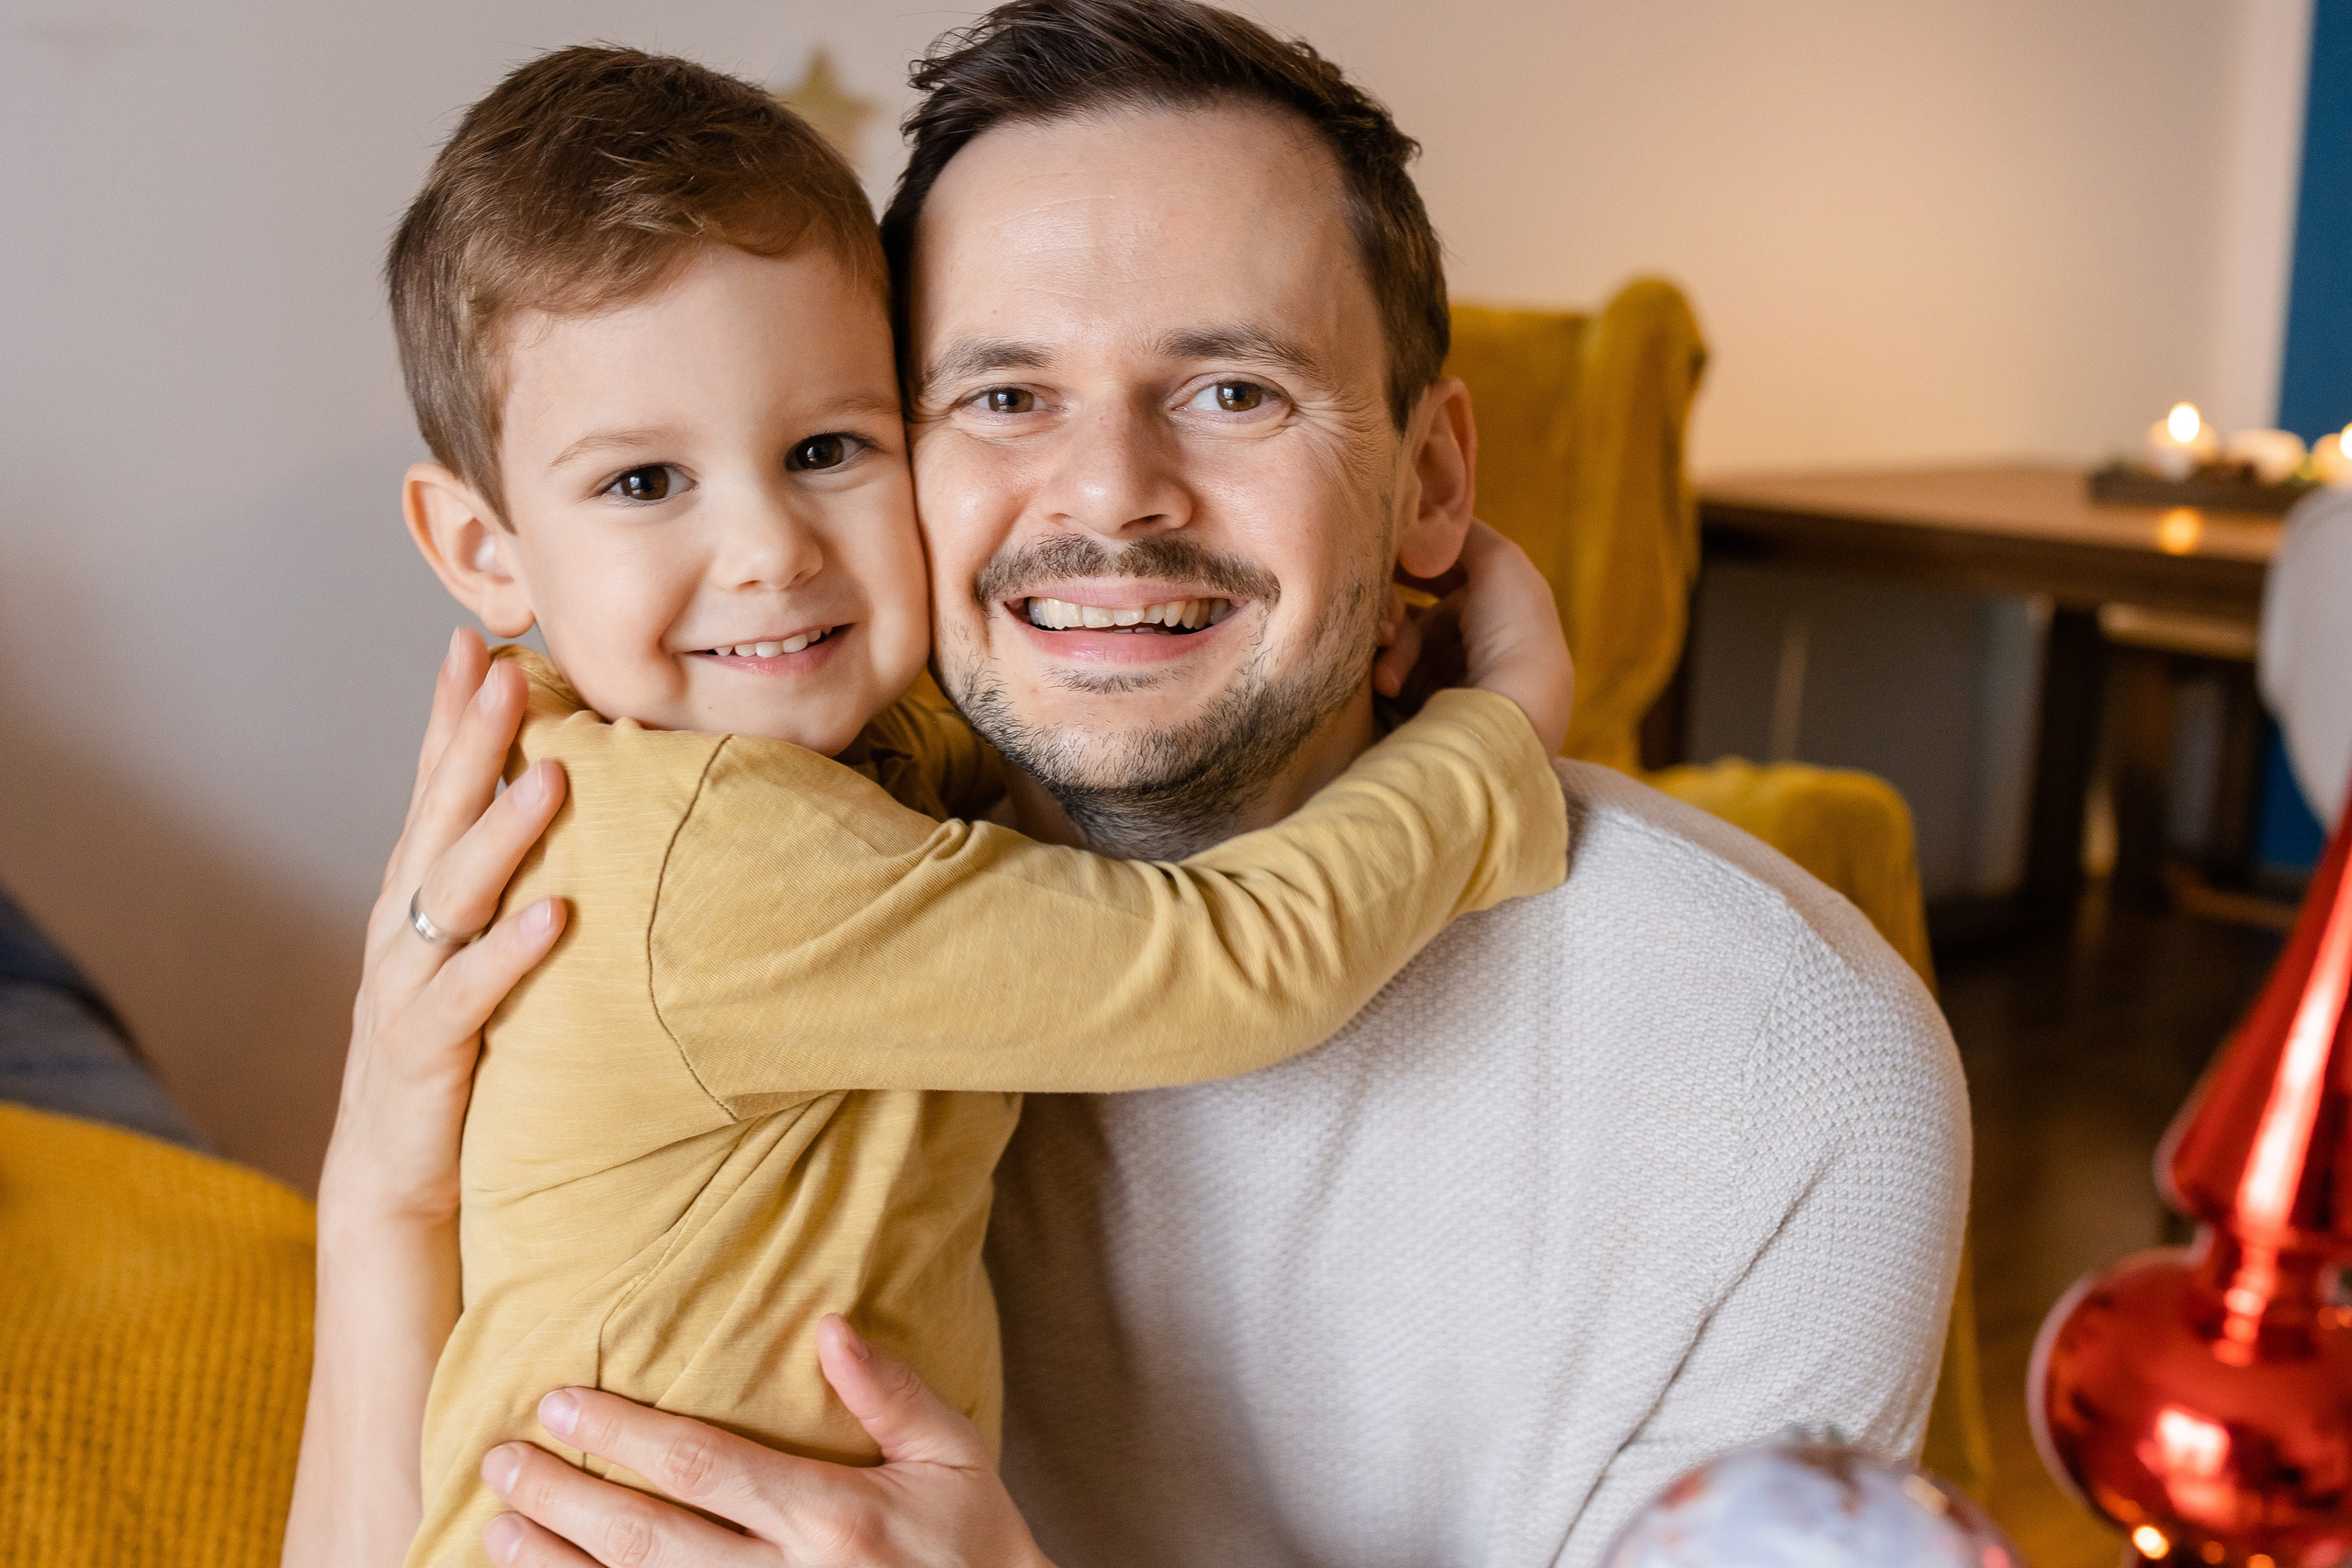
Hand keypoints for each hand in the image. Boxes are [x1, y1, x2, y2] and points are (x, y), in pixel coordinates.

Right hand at [319, 627, 568, 1223]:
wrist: (399, 1181)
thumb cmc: (459, 1054)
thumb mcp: (480, 955)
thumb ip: (511, 887)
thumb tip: (579, 807)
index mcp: (419, 896)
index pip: (435, 787)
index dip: (451, 714)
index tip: (477, 639)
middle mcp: (404, 927)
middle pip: (440, 816)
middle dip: (472, 739)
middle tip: (509, 669)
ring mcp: (408, 987)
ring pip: (452, 893)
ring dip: (503, 831)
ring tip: (555, 775)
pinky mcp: (425, 1053)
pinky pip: (471, 996)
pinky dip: (511, 954)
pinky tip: (555, 915)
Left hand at [479, 1316, 1053, 1567]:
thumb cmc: (976, 1548)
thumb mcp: (954, 1459)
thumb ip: (891, 1393)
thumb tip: (824, 1326)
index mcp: (834, 1519)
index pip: (702, 1468)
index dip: (621, 1435)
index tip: (558, 1402)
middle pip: (647, 1540)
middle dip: (563, 1498)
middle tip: (499, 1459)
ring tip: (498, 1529)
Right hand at [1374, 520, 1573, 754]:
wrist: (1512, 705)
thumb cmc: (1512, 627)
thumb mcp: (1497, 559)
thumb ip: (1456, 529)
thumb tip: (1419, 514)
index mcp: (1494, 606)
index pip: (1436, 575)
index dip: (1407, 563)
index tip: (1377, 554)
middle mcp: (1471, 642)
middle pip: (1409, 611)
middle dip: (1388, 609)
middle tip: (1377, 617)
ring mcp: (1446, 678)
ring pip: (1394, 645)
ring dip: (1388, 648)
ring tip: (1385, 661)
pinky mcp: (1426, 712)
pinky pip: (1388, 681)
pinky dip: (1383, 676)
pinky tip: (1384, 684)